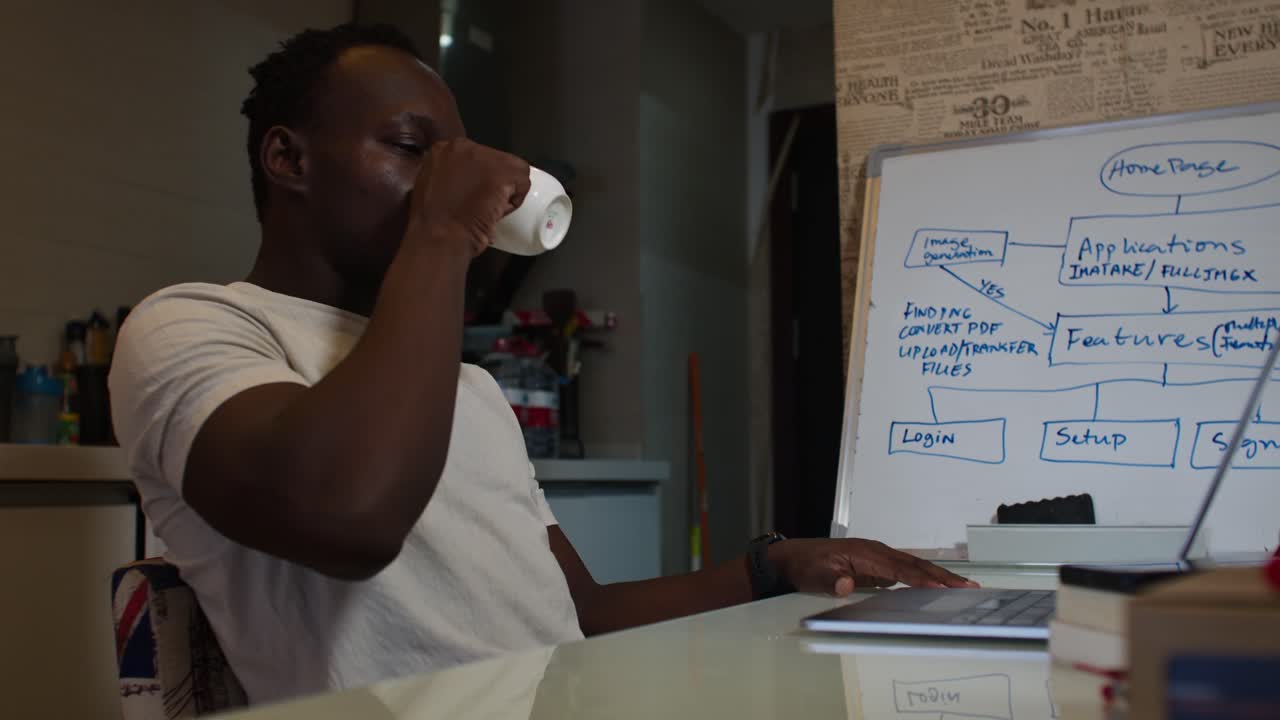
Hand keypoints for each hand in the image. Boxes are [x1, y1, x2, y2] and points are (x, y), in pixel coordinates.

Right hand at [409, 138, 530, 256]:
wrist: (439, 235)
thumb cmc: (434, 223)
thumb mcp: (432, 188)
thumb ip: (448, 177)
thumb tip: (466, 182)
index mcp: (442, 149)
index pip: (475, 157)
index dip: (479, 179)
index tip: (473, 196)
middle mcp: (461, 146)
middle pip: (493, 160)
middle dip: (492, 182)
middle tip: (481, 205)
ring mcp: (482, 155)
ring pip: (511, 168)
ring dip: (505, 190)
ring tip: (488, 209)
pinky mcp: (502, 169)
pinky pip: (523, 179)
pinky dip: (516, 200)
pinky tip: (497, 212)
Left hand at [769, 538, 978, 595]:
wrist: (793, 558)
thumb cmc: (806, 565)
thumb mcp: (814, 575)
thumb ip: (830, 580)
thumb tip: (845, 583)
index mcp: (864, 553)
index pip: (898, 569)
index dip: (920, 579)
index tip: (941, 587)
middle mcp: (875, 551)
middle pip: (914, 564)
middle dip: (941, 576)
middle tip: (969, 586)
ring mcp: (877, 557)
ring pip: (913, 565)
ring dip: (938, 576)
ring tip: (963, 586)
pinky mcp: (876, 565)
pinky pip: (906, 570)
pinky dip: (924, 577)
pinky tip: (937, 586)